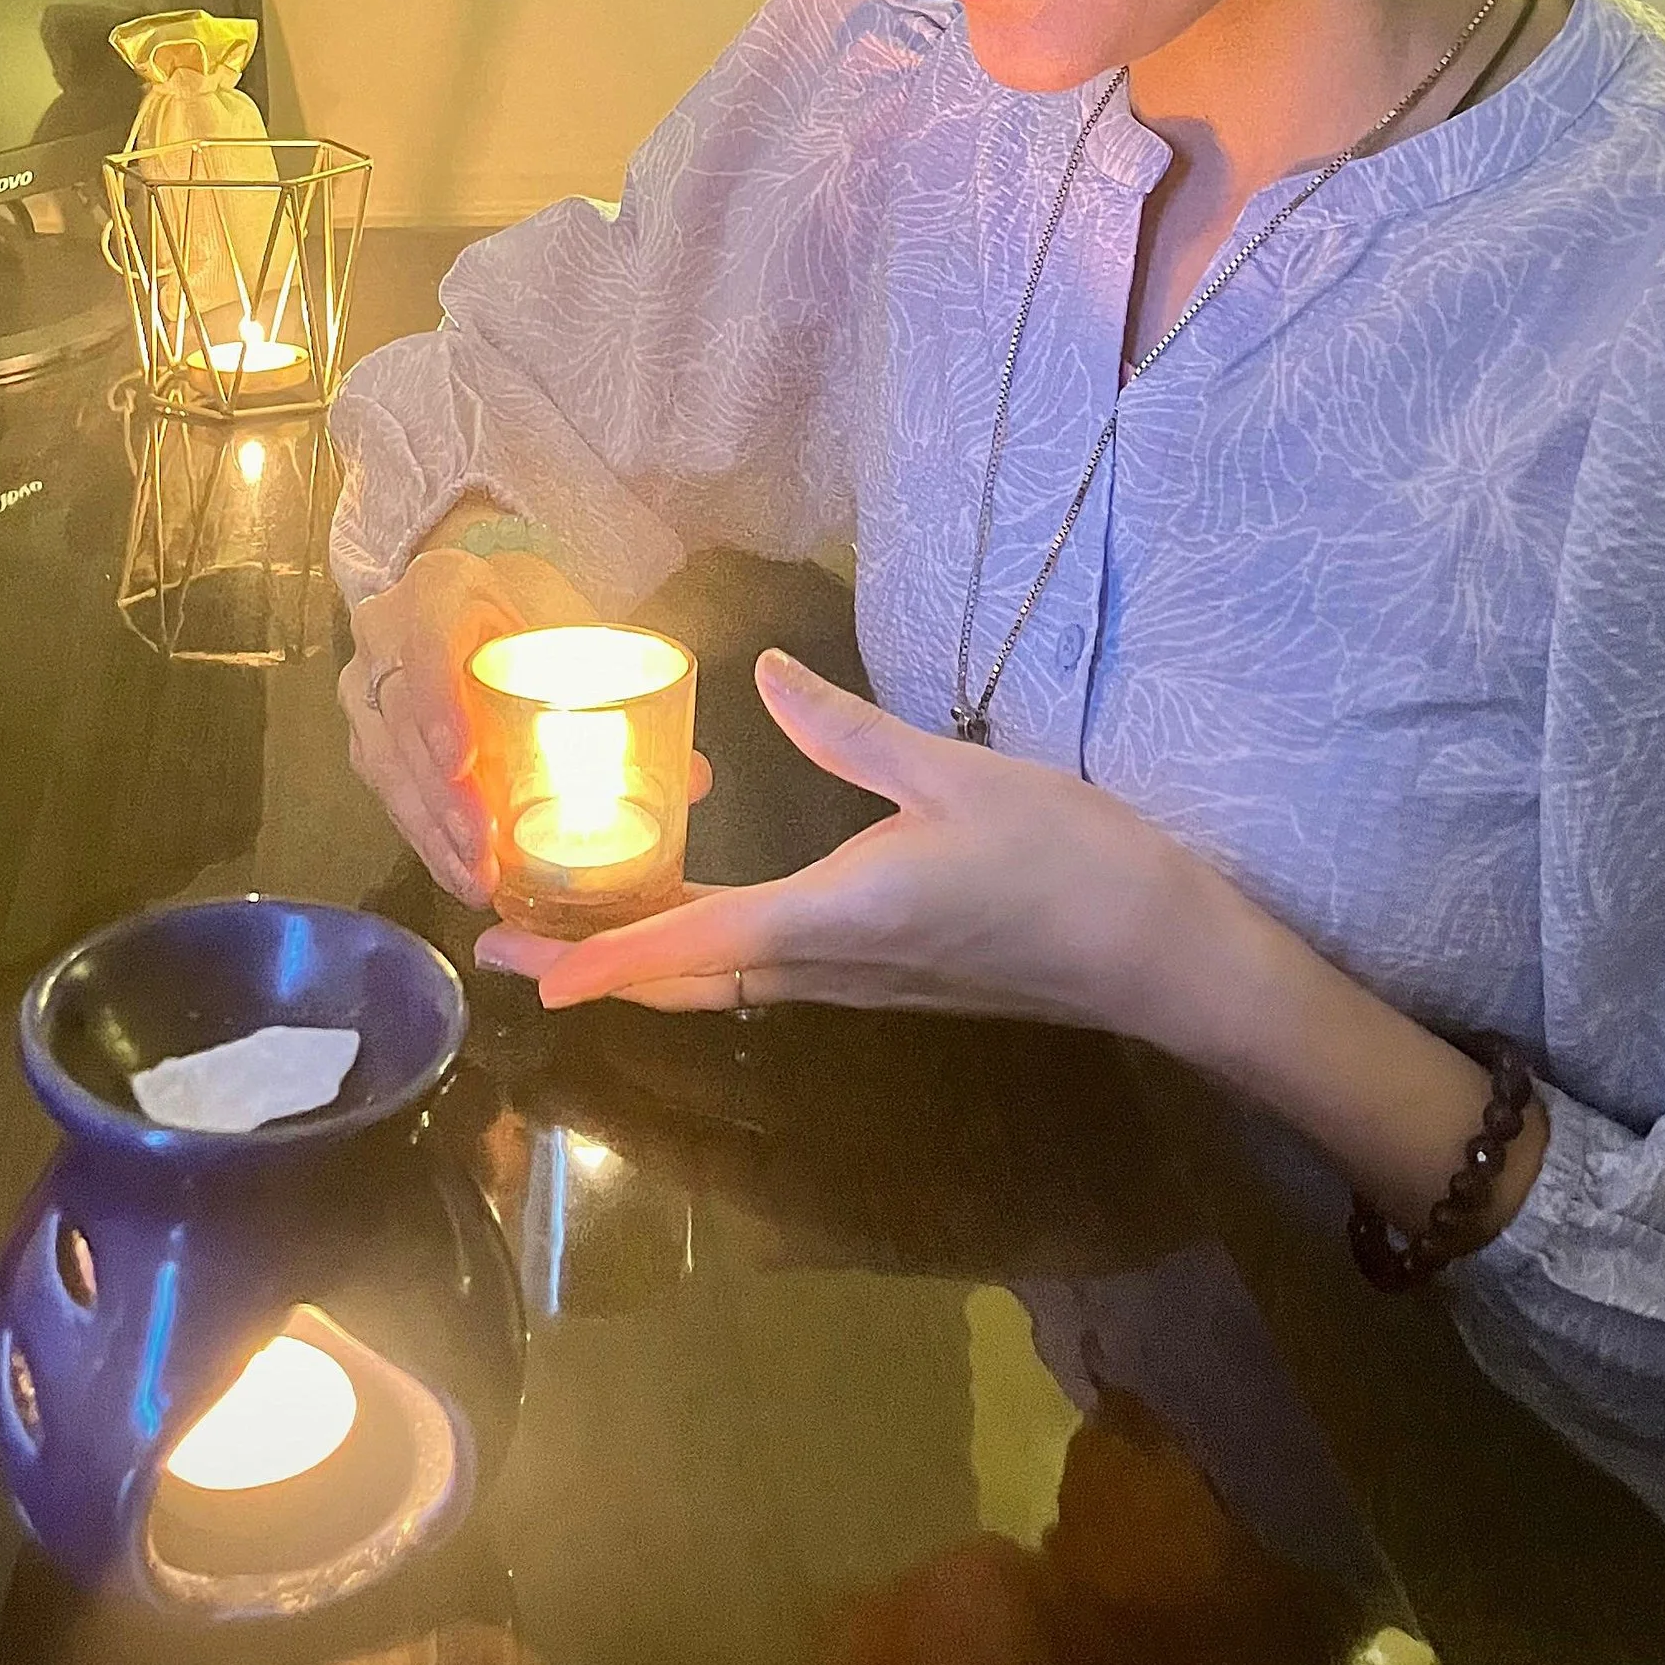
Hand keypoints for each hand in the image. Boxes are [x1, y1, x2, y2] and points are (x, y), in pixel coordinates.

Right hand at [340, 552, 708, 905]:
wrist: (477, 596)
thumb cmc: (529, 609)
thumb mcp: (572, 624)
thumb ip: (628, 690)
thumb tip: (697, 777)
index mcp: (441, 587)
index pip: (427, 640)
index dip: (439, 702)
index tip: (465, 759)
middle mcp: (388, 632)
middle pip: (402, 719)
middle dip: (442, 794)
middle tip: (483, 848)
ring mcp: (369, 685)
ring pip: (386, 763)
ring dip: (432, 829)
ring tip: (477, 879)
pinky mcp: (369, 732)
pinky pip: (387, 790)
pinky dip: (426, 837)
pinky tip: (461, 874)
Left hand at [474, 650, 1194, 1025]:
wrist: (1157, 954)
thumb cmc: (1063, 859)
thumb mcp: (953, 775)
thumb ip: (847, 732)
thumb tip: (766, 680)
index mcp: (833, 916)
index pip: (695, 939)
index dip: (606, 957)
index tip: (531, 973)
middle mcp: (831, 967)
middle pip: (690, 975)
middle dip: (596, 964)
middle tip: (507, 950)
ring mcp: (861, 984)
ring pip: (727, 979)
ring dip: (648, 959)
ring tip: (574, 927)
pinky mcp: (888, 978)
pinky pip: (771, 973)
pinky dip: (709, 951)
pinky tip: (693, 916)